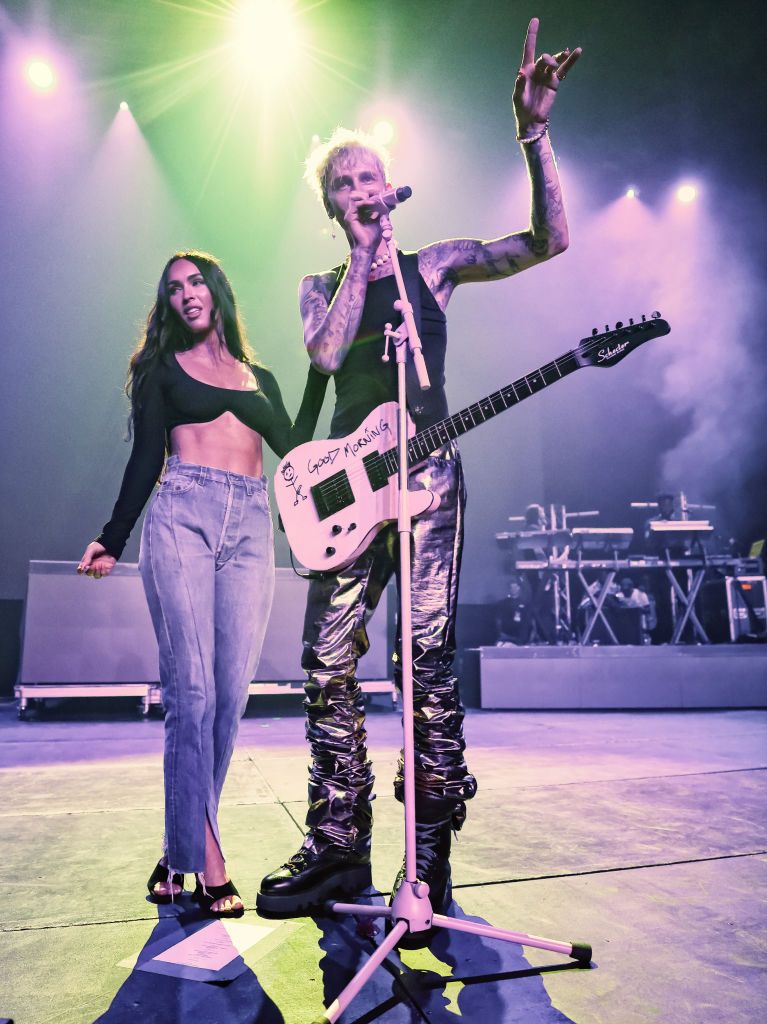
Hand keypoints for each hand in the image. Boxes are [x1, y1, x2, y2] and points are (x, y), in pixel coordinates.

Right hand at [77, 541, 116, 578]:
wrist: (109, 544)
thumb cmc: (98, 546)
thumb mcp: (91, 550)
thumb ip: (87, 558)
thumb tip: (82, 567)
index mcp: (86, 562)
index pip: (81, 570)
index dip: (80, 571)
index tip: (82, 569)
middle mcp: (93, 566)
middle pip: (89, 573)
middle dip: (90, 571)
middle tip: (92, 566)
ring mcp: (100, 568)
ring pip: (97, 576)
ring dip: (97, 573)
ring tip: (98, 566)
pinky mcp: (107, 568)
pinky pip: (105, 574)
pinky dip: (104, 572)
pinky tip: (104, 566)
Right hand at [342, 191, 383, 251]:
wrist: (367, 248)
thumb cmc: (372, 238)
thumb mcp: (379, 221)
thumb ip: (381, 212)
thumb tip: (389, 205)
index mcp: (358, 213)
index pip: (360, 198)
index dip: (369, 194)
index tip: (378, 194)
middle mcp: (352, 213)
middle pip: (355, 195)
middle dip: (366, 193)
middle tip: (376, 196)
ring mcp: (350, 214)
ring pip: (354, 196)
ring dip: (365, 196)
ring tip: (374, 201)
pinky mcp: (350, 217)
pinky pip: (355, 204)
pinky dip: (364, 202)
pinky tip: (372, 203)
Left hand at [513, 17, 580, 135]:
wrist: (532, 120)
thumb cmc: (522, 108)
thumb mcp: (517, 98)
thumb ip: (519, 86)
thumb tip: (520, 74)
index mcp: (526, 70)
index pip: (529, 49)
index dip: (532, 35)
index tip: (535, 20)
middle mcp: (537, 70)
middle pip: (543, 58)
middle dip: (546, 59)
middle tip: (548, 63)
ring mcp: (547, 75)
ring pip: (554, 62)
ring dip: (558, 57)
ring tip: (563, 54)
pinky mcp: (555, 82)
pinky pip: (564, 69)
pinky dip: (570, 61)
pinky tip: (577, 52)